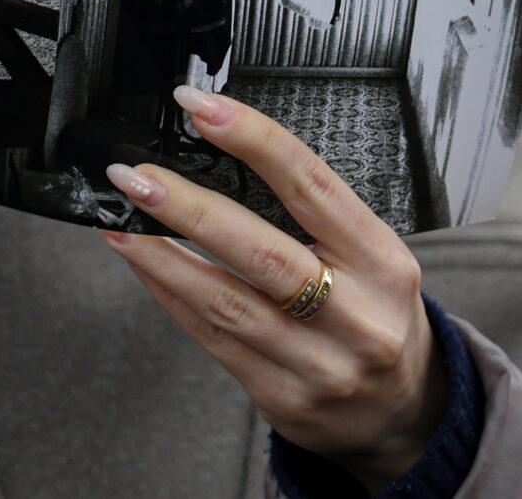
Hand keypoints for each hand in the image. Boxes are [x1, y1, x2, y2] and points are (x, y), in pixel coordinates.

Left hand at [102, 87, 443, 490]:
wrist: (400, 411)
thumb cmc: (377, 315)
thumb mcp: (374, 257)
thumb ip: (316, 217)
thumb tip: (228, 155)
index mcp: (382, 260)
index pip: (312, 186)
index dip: (253, 141)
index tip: (203, 110)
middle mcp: (355, 313)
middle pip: (262, 251)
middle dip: (189, 207)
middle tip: (138, 175)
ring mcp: (318, 362)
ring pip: (225, 301)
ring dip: (161, 255)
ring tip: (121, 220)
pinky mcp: (282, 396)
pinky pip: (213, 338)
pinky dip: (171, 294)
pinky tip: (144, 265)